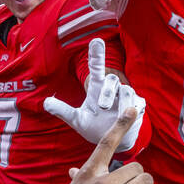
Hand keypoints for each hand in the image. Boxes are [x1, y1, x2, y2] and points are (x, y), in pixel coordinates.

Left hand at [44, 38, 144, 152]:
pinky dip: (130, 111)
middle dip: (107, 92)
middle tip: (102, 107)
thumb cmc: (95, 127)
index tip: (96, 41)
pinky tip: (127, 117)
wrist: (115, 142)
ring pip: (126, 90)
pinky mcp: (138, 104)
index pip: (96, 68)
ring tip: (116, 117)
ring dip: (119, 104)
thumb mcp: (77, 120)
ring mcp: (126, 96)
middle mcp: (112, 89)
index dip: (96, 54)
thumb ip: (63, 111)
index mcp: (97, 89)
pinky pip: (136, 102)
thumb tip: (45, 102)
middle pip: (112, 79)